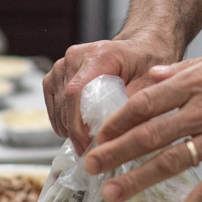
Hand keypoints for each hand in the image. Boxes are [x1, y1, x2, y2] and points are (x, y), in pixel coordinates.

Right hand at [43, 36, 180, 152]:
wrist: (140, 49)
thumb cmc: (147, 64)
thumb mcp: (149, 85)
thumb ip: (134, 107)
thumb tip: (120, 135)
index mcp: (100, 54)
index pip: (76, 92)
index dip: (77, 124)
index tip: (85, 147)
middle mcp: (76, 56)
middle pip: (64, 101)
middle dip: (75, 131)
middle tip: (91, 152)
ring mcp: (64, 63)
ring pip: (56, 104)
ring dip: (68, 127)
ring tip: (88, 140)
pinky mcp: (57, 73)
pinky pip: (52, 102)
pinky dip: (62, 119)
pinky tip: (78, 128)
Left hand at [83, 45, 201, 201]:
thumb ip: (190, 69)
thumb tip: (155, 76)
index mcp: (199, 82)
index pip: (147, 101)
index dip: (118, 119)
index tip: (98, 132)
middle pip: (149, 133)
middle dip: (115, 151)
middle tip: (89, 167)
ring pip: (172, 163)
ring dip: (138, 180)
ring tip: (112, 195)